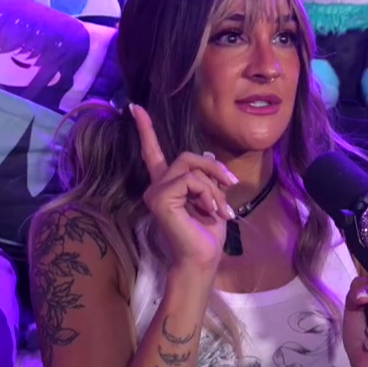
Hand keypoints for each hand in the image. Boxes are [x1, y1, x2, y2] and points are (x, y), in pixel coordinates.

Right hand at [132, 103, 236, 274]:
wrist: (202, 260)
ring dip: (214, 186)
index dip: (146, 129)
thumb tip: (208, 158)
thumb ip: (206, 178)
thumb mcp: (212, 198)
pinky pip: (191, 180)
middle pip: (188, 157)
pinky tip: (211, 211)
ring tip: (221, 209)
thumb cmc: (208, 234)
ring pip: (192, 168)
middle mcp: (156, 186)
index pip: (153, 152)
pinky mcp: (160, 199)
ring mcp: (155, 192)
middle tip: (232, 186)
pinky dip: (208, 193)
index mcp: (167, 185)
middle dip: (214, 169)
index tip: (135, 107)